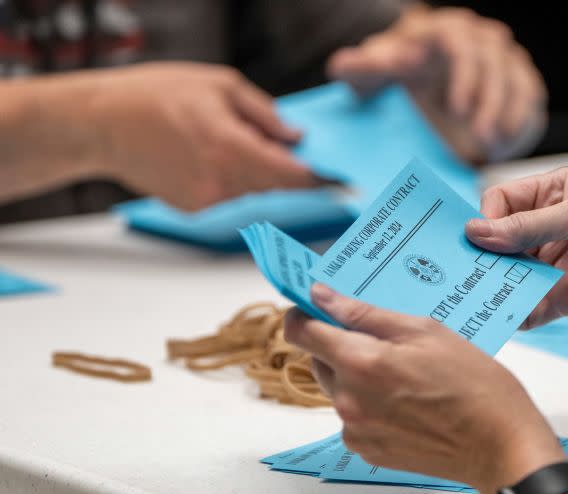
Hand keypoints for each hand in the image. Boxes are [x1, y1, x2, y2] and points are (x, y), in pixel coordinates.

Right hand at [89, 62, 315, 209]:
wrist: (101, 124)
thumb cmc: (155, 95)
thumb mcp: (219, 86)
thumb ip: (265, 114)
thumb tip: (297, 137)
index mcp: (231, 148)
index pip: (291, 175)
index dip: (320, 180)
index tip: (344, 183)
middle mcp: (221, 181)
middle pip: (277, 186)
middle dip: (290, 172)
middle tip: (296, 153)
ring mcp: (206, 200)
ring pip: (254, 191)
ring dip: (257, 172)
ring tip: (228, 140)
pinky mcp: (193, 209)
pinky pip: (230, 195)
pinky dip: (232, 179)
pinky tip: (207, 155)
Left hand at [283, 283, 564, 493]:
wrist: (500, 445)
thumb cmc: (474, 385)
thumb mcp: (426, 331)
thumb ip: (365, 314)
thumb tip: (322, 297)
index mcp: (361, 362)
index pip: (301, 331)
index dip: (305, 313)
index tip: (318, 306)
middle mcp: (349, 400)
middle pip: (319, 359)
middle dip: (341, 343)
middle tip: (386, 339)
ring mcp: (356, 430)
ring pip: (338, 388)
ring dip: (358, 375)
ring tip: (407, 374)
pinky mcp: (368, 451)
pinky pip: (353, 416)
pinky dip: (370, 404)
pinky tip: (408, 401)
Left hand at [327, 6, 545, 162]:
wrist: (421, 93)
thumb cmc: (395, 78)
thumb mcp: (371, 75)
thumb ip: (358, 68)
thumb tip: (345, 64)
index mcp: (443, 30)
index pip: (460, 42)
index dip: (463, 75)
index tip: (456, 108)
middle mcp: (479, 39)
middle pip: (493, 63)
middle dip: (487, 100)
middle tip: (477, 134)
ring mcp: (503, 59)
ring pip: (515, 80)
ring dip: (505, 115)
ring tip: (489, 145)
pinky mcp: (519, 82)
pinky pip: (528, 99)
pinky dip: (518, 123)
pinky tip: (501, 147)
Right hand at [465, 167, 567, 325]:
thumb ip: (526, 227)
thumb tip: (476, 233)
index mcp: (551, 193)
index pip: (501, 202)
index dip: (488, 219)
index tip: (478, 238)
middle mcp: (550, 227)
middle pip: (502, 242)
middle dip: (486, 257)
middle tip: (464, 272)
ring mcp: (557, 263)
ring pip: (514, 276)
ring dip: (499, 286)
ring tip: (481, 296)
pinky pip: (534, 306)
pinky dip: (520, 312)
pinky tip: (512, 316)